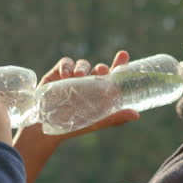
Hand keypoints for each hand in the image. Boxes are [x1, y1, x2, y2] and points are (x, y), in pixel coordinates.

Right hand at [15, 50, 139, 144]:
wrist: (46, 128)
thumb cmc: (73, 125)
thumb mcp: (96, 122)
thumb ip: (115, 118)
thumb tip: (137, 115)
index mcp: (99, 92)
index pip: (112, 76)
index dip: (119, 65)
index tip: (123, 55)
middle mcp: (88, 83)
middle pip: (99, 68)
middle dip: (101, 67)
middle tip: (101, 71)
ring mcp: (73, 78)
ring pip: (83, 64)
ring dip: (83, 67)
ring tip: (79, 75)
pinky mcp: (57, 74)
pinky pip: (65, 63)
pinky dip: (66, 66)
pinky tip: (65, 74)